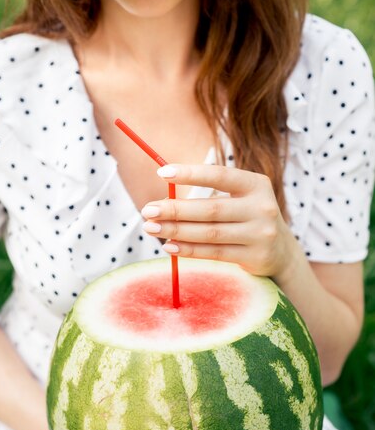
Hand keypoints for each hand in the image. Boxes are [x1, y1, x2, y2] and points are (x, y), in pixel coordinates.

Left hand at [141, 163, 293, 278]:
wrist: (280, 250)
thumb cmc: (246, 217)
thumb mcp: (238, 198)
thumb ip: (209, 194)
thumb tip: (164, 198)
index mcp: (256, 184)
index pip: (219, 175)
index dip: (190, 174)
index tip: (162, 173)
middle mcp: (262, 207)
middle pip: (210, 208)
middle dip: (175, 209)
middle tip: (148, 210)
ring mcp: (260, 233)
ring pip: (210, 233)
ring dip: (176, 230)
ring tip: (151, 228)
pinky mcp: (255, 257)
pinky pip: (214, 253)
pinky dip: (189, 250)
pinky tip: (169, 246)